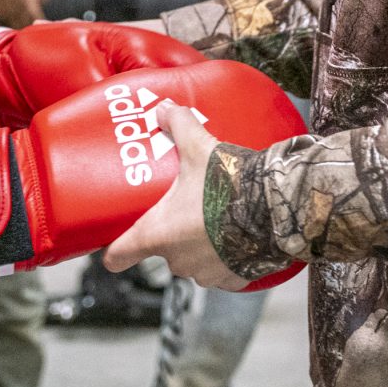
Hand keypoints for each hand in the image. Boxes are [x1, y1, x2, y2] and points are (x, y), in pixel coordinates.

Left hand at [104, 105, 245, 289]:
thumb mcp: (200, 148)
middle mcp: (178, 260)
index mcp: (159, 233)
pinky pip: (221, 269)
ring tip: (211, 218)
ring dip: (198, 245)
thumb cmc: (229, 185)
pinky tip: (233, 234)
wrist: (276, 209)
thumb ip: (178, 125)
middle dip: (170, 232)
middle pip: (161, 250)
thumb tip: (163, 107)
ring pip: (192, 259)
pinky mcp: (233, 279)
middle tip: (183, 207)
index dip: (114, 252)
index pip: (120, 255)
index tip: (111, 249)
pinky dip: (225, 255)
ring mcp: (207, 273)